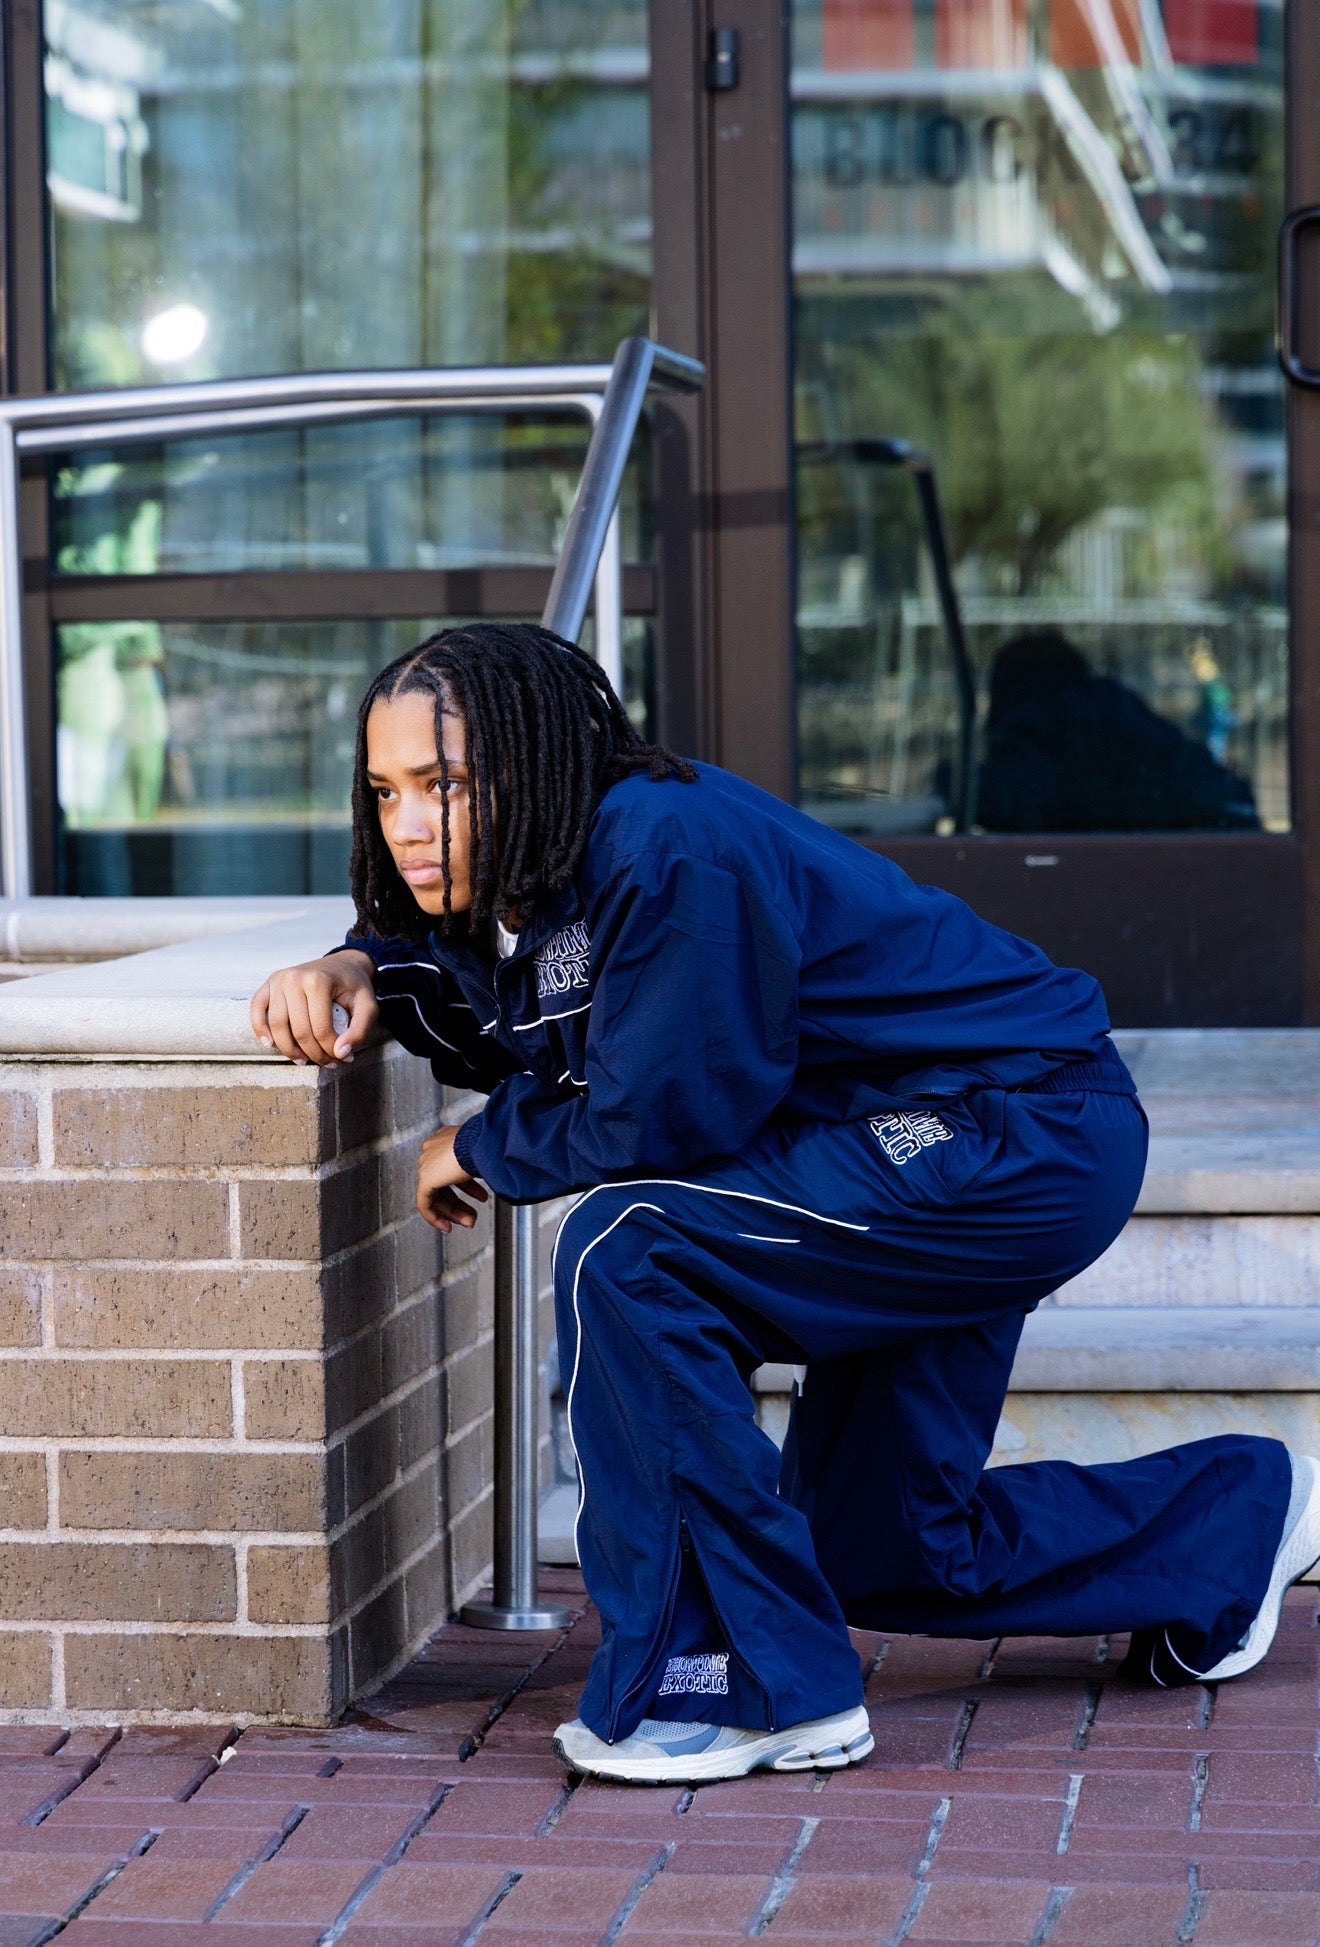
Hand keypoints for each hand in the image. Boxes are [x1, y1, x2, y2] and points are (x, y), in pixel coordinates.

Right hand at [251, 949, 378, 1065]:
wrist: (342, 964)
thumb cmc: (354, 986)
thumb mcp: (368, 1006)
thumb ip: (360, 1030)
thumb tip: (341, 1052)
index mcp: (318, 981)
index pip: (321, 1028)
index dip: (330, 1050)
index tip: (341, 1058)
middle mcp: (294, 978)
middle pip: (299, 1030)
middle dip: (313, 1053)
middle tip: (326, 1062)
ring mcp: (278, 980)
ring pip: (276, 1025)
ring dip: (288, 1049)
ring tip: (303, 1060)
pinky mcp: (268, 984)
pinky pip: (257, 1009)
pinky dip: (260, 1029)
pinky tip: (270, 1044)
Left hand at [416, 1124, 488, 1232]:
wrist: (483, 1143)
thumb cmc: (488, 1144)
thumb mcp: (484, 1154)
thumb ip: (479, 1164)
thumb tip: (491, 1171)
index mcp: (446, 1140)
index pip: (451, 1169)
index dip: (466, 1188)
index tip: (477, 1197)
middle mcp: (433, 1150)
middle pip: (443, 1185)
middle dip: (460, 1204)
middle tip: (473, 1216)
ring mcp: (427, 1164)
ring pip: (435, 1196)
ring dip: (454, 1213)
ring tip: (469, 1221)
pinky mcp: (425, 1179)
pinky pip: (424, 1204)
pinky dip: (435, 1217)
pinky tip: (447, 1226)